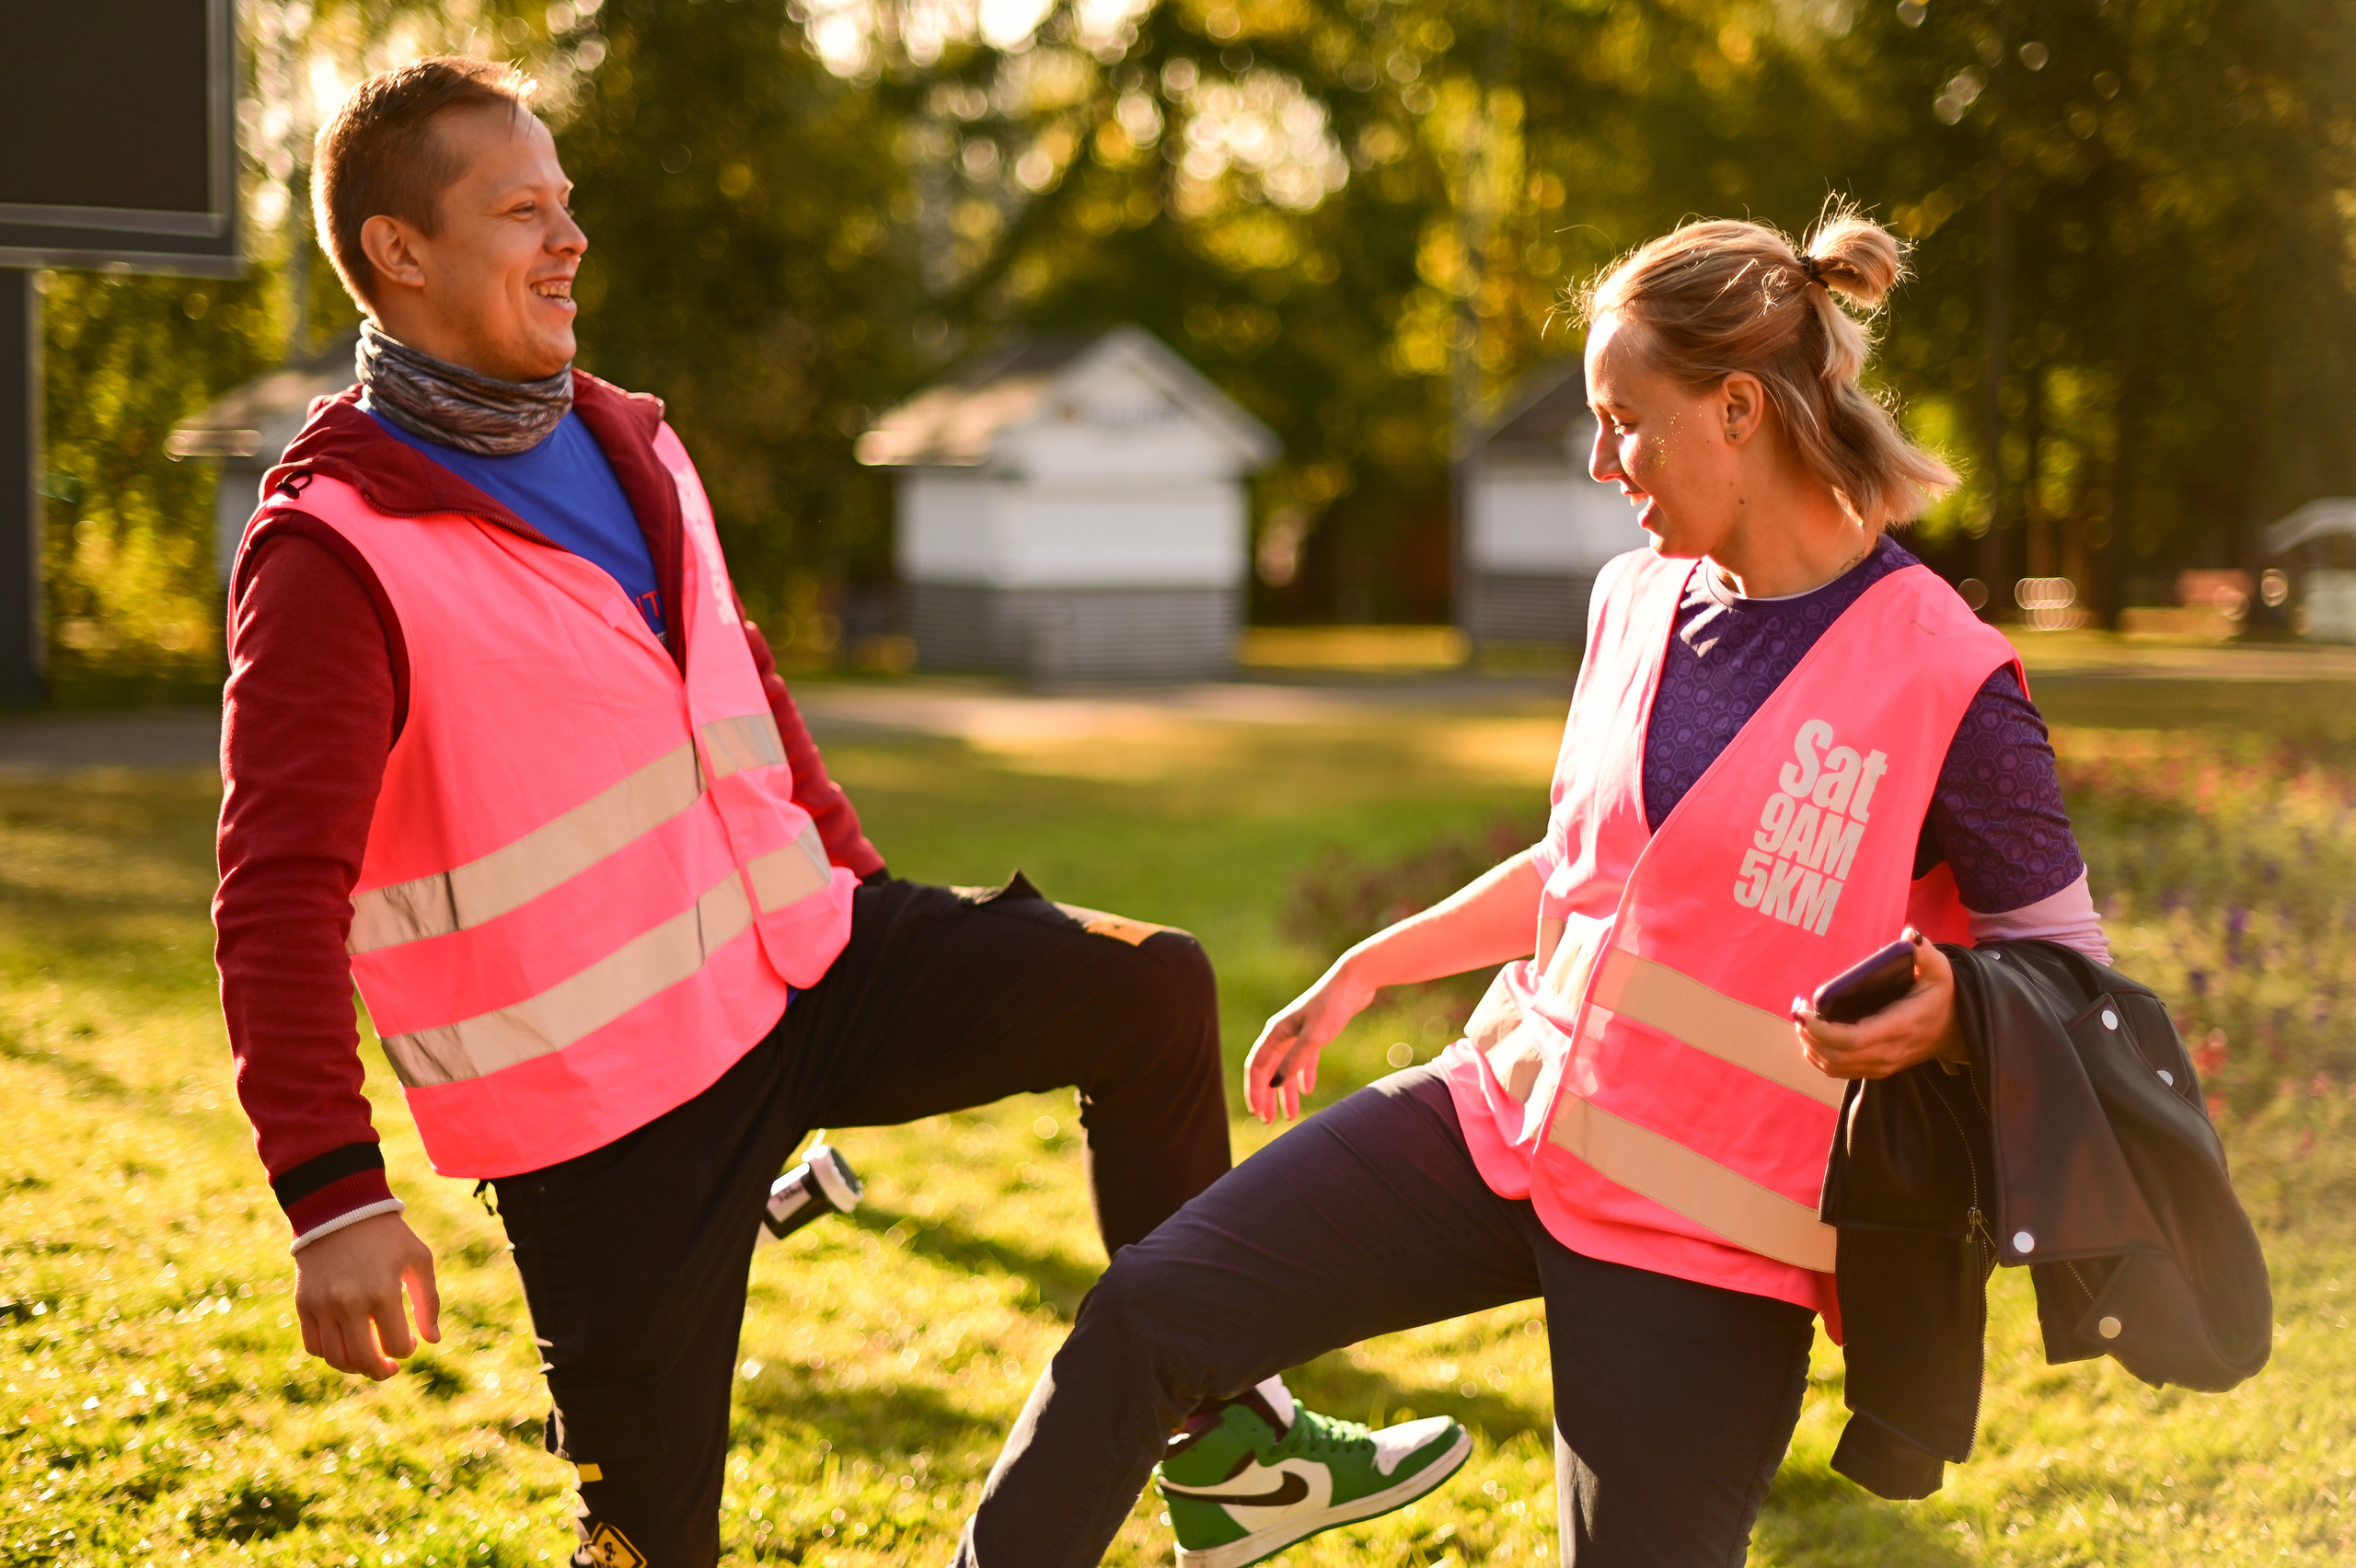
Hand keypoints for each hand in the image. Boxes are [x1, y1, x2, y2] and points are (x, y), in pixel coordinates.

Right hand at [294, 1211, 440, 1380]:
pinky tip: (346, 1344)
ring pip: (336, 1358)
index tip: (410, 1342)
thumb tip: (432, 1341)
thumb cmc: (387, 1236)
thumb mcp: (418, 1260)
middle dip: (381, 1371)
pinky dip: (331, 1354)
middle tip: (390, 1368)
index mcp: (382, 1292)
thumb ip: (429, 1302)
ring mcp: (322, 1306)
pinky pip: (313, 1346)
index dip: (407, 1350)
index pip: (396, 1345)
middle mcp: (348, 1303)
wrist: (340, 1210)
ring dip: (356, 1367)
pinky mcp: (304, 1304)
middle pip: (363, 1360)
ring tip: (369, 1359)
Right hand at [1245, 958, 1376, 1123]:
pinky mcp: (1315, 1033)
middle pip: (1269, 1070)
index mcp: (1276, 1032)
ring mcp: (1298, 1033)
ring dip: (1286, 1092)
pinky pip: (1304, 1059)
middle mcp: (1282, 1033)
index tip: (1258, 1112)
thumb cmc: (1331, 1006)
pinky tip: (1308, 1090)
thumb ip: (1294, 1062)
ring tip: (1290, 1115)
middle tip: (1268, 1121)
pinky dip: (1303, 1075)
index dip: (1255, 1091)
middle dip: (1267, 1097)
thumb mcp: (1313, 1038)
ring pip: (1287, 1068)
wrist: (1354, 982)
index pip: (1257, 1066)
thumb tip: (1275, 1085)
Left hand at [1793, 928, 1969, 1080]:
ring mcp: (1882, 1065)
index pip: (1852, 1039)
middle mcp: (1888, 1051)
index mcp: (1899, 1026)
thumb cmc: (1943, 996)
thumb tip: (1911, 933)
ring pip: (1834, 1067)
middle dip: (1808, 1034)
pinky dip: (1818, 1056)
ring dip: (1810, 1045)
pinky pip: (1839, 1071)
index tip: (1802, 1010)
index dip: (1821, 1030)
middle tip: (1797, 1008)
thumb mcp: (1940, 971)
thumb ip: (1926, 952)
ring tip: (1801, 1018)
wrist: (1957, 1030)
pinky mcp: (1876, 1069)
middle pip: (1835, 1056)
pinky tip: (1811, 1035)